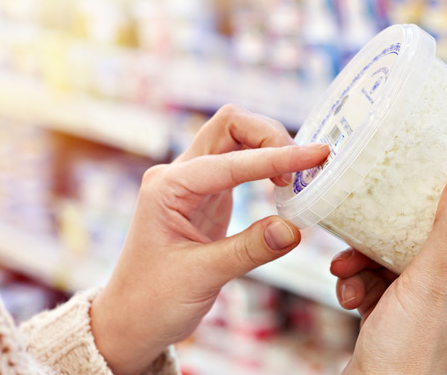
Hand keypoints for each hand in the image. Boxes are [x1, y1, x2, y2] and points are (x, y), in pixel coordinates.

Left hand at [90, 105, 328, 373]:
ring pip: (236, 140)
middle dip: (271, 135)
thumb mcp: (201, 277)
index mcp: (168, 187)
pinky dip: (266, 166)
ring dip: (270, 148)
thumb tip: (295, 228)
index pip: (231, 159)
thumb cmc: (152, 301)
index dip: (277, 156)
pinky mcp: (206, 197)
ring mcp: (192, 183)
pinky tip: (286, 185)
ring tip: (300, 176)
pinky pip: (240, 165)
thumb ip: (249, 250)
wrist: (130, 321)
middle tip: (306, 165)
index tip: (316, 156)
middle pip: (230, 126)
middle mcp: (178, 176)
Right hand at [330, 163, 446, 373]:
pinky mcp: (394, 302)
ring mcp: (424, 291)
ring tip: (348, 263)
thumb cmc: (407, 355)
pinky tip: (345, 288)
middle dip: (414, 209)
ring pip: (400, 247)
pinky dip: (357, 275)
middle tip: (397, 185)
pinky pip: (375, 271)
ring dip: (369, 250)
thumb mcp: (429, 283)